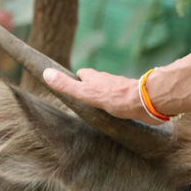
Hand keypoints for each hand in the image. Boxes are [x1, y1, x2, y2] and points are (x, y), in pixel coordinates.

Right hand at [43, 68, 161, 125]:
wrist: (145, 102)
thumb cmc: (115, 97)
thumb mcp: (86, 93)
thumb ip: (67, 86)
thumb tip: (46, 73)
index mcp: (96, 78)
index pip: (82, 74)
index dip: (76, 80)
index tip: (71, 88)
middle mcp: (108, 81)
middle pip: (96, 82)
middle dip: (89, 89)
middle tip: (82, 102)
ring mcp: (120, 90)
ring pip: (108, 92)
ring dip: (103, 99)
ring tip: (97, 111)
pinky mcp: (131, 100)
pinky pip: (120, 102)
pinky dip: (115, 107)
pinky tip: (114, 116)